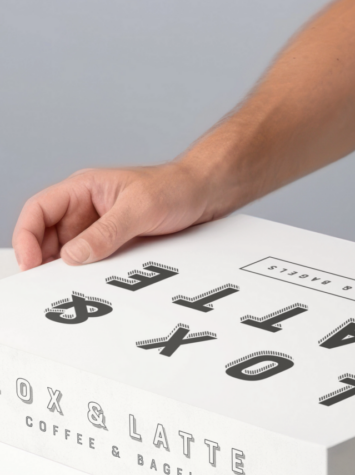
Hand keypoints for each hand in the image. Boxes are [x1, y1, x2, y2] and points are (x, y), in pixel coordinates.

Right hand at [12, 162, 216, 270]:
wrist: (208, 193)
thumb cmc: (176, 187)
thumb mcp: (140, 209)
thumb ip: (106, 232)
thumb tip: (73, 256)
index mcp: (84, 188)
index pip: (39, 210)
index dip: (26, 236)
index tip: (31, 263)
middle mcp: (87, 208)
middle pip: (49, 236)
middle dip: (45, 260)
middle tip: (49, 285)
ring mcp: (101, 226)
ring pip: (71, 252)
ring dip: (70, 269)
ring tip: (73, 286)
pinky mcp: (117, 242)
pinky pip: (95, 260)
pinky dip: (91, 273)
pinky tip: (97, 284)